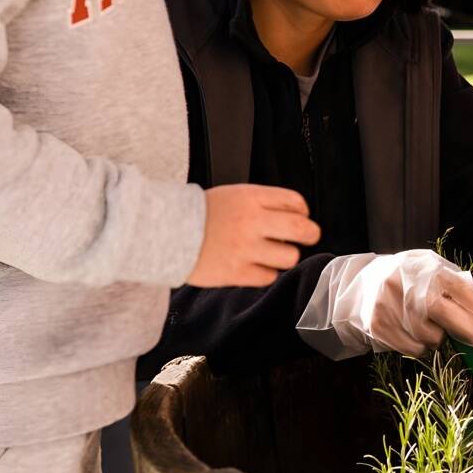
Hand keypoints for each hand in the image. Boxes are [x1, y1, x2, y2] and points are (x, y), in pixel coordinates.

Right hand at [187, 185, 320, 286]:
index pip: (296, 202)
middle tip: (306, 237)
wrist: (162, 231)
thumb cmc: (198, 214)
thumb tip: (295, 216)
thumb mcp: (233, 196)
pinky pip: (269, 276)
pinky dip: (264, 272)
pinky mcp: (236, 272)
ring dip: (284, 256)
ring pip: (290, 257)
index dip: (302, 211)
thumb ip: (263, 203)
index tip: (299, 216)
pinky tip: (252, 264)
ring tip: (269, 252)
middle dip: (310, 234)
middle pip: (303, 229)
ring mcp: (245, 249)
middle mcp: (252, 222)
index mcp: (251, 198)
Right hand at [300, 250, 472, 364]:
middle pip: (449, 316)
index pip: (462, 290)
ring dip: (439, 339)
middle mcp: (408, 284)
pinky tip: (413, 333)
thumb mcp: (433, 272)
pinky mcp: (378, 325)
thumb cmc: (409, 279)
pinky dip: (420, 347)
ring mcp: (391, 305)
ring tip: (427, 325)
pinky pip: (414, 349)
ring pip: (433, 338)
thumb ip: (459, 287)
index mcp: (427, 267)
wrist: (362, 283)